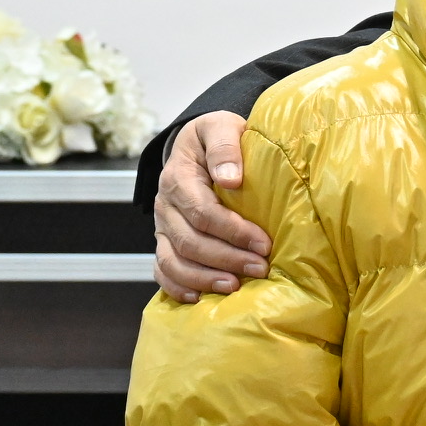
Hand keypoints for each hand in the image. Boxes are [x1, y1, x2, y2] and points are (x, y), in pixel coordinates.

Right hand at [154, 111, 268, 302]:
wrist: (199, 144)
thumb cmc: (217, 138)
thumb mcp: (222, 127)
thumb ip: (225, 146)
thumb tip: (230, 178)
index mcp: (179, 177)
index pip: (202, 212)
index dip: (233, 231)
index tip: (263, 243)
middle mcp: (166, 205)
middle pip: (189, 241)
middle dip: (226, 259)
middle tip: (260, 268)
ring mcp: (162, 227)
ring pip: (173, 261)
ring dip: (204, 279)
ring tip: (235, 287)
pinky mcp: (165, 242)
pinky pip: (162, 270)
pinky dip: (177, 288)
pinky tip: (199, 299)